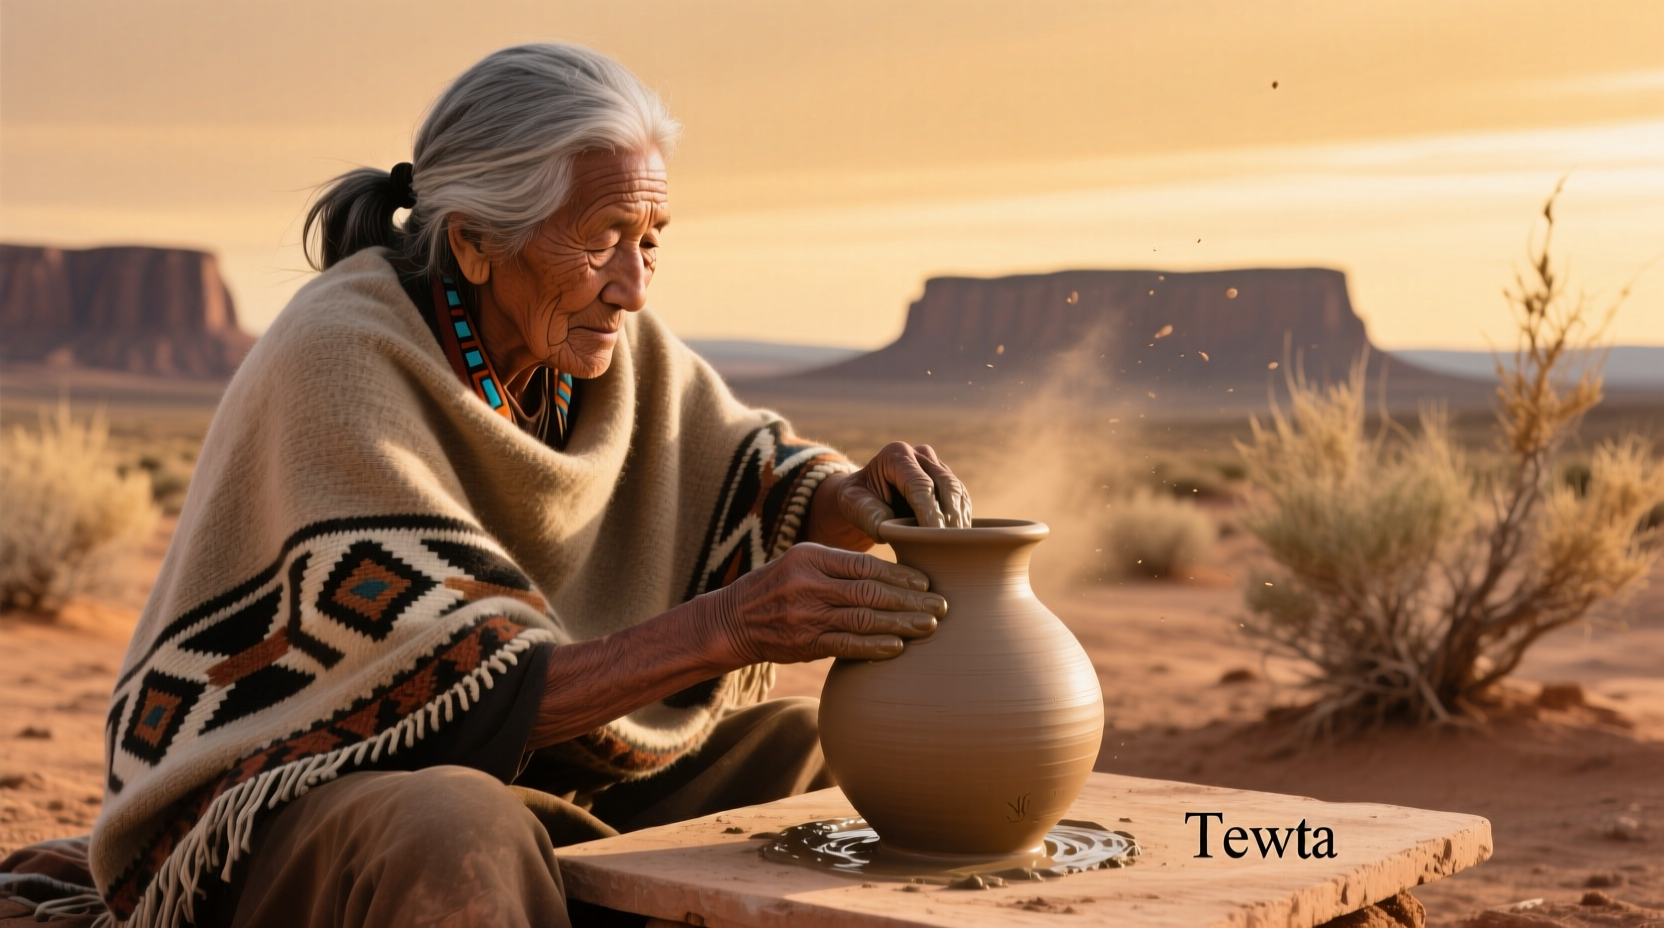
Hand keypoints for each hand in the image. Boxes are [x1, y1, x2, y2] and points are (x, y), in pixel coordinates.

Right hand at [708, 543, 945, 662]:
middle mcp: (808, 584)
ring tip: (930, 625)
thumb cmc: (777, 588)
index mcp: (811, 557)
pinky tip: (899, 647)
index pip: (864, 564)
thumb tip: (892, 574)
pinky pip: (846, 645)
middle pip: (870, 591)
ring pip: (863, 618)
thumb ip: (840, 567)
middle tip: (941, 605)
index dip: (899, 573)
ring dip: (901, 623)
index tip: (927, 581)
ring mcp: (806, 615)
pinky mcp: (805, 643)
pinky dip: (875, 647)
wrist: (732, 620)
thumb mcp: (801, 563)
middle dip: (910, 599)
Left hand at [838, 442, 971, 540]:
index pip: (919, 484)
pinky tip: (959, 538)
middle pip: (945, 485)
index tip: (933, 536)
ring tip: (957, 544)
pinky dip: (961, 518)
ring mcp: (936, 465)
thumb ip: (870, 515)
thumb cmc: (859, 501)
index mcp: (896, 454)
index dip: (929, 511)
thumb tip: (893, 529)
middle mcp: (920, 454)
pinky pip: (961, 499)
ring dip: (959, 518)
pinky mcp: (947, 480)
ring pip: (957, 491)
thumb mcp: (853, 505)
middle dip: (950, 516)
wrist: (866, 497)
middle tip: (950, 544)